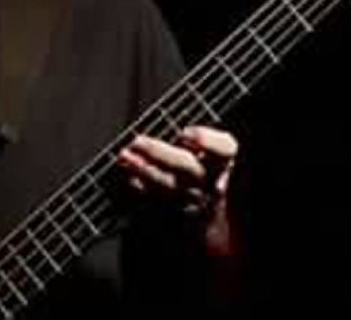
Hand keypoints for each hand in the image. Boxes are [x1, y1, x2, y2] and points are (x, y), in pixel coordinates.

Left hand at [116, 125, 237, 252]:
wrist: (208, 222)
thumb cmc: (201, 171)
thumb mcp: (208, 154)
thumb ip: (196, 140)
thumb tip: (170, 128)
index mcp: (223, 161)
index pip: (225, 149)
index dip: (207, 140)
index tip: (185, 133)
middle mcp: (211, 180)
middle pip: (188, 166)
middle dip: (160, 153)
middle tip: (138, 141)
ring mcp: (195, 198)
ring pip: (170, 185)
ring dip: (144, 169)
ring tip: (125, 156)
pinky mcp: (179, 211)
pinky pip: (158, 199)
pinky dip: (142, 187)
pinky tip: (129, 177)